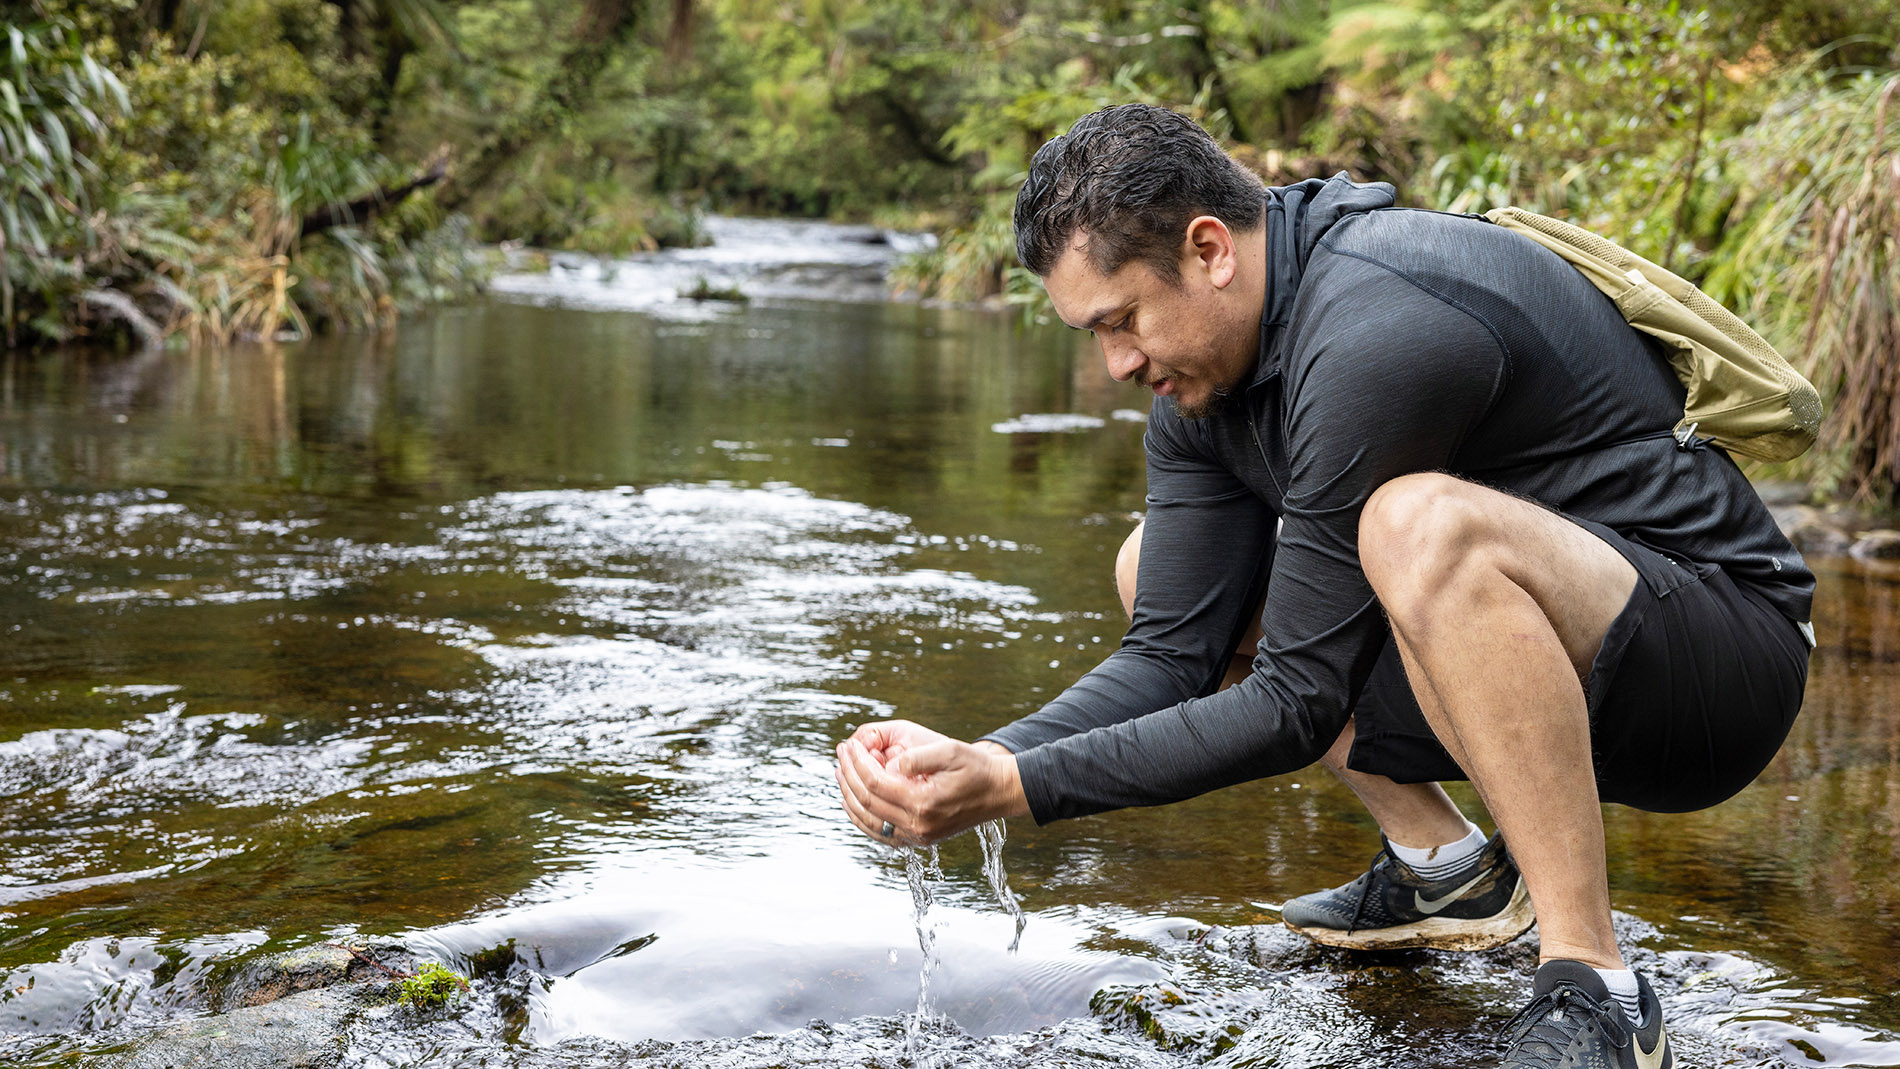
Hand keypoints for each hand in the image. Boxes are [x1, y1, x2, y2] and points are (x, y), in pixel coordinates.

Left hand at [833, 721, 1028, 846]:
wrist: (998, 792)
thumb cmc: (976, 768)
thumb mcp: (950, 751)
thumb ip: (918, 757)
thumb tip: (891, 765)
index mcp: (923, 804)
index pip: (875, 783)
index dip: (857, 763)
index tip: (849, 745)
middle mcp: (917, 826)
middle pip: (867, 802)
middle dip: (848, 776)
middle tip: (840, 754)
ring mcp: (917, 836)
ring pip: (868, 820)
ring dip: (849, 796)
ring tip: (840, 772)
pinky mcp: (918, 839)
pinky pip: (879, 831)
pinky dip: (861, 816)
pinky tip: (852, 799)